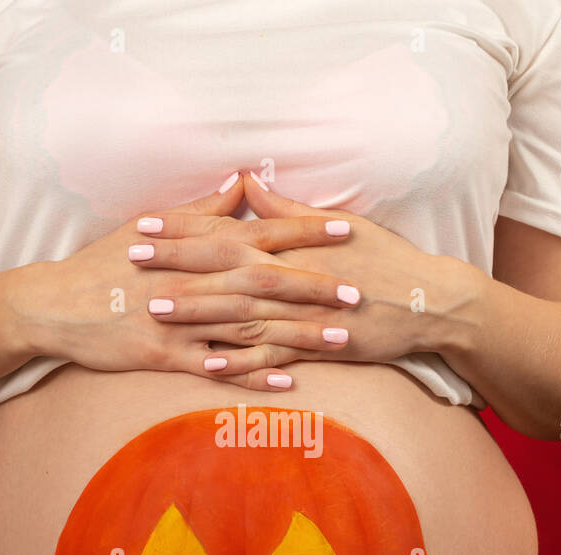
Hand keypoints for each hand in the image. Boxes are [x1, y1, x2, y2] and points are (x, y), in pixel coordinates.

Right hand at [7, 174, 361, 391]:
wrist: (53, 305)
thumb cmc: (104, 264)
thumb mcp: (151, 227)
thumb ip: (203, 210)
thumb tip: (243, 183)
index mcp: (193, 247)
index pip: (258, 234)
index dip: (304, 233)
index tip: (347, 232)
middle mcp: (192, 281)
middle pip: (264, 281)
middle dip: (314, 286)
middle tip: (359, 292)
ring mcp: (180, 320)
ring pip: (249, 325)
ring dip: (297, 333)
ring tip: (340, 339)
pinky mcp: (164, 355)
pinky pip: (217, 367)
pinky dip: (254, 374)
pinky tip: (289, 380)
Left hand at [168, 172, 464, 368]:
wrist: (428, 300)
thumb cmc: (384, 259)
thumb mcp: (337, 225)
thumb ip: (286, 210)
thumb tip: (248, 185)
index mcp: (291, 244)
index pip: (228, 231)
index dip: (184, 228)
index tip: (145, 225)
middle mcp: (293, 274)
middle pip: (225, 268)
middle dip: (176, 264)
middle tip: (132, 262)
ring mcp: (304, 311)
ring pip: (241, 311)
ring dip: (197, 311)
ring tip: (154, 311)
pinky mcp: (318, 345)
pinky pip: (273, 353)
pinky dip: (241, 359)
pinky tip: (207, 363)